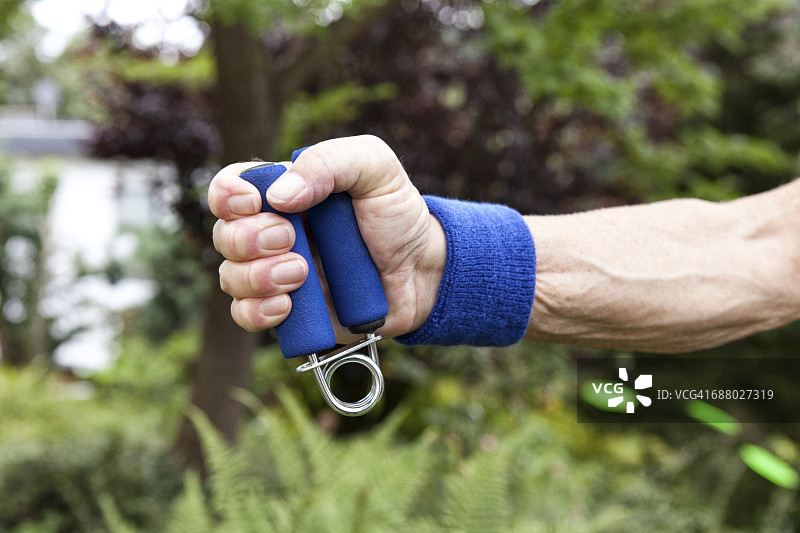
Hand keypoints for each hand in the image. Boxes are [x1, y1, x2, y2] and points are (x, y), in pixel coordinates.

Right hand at [208, 135, 445, 341]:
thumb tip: (278, 197)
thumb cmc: (397, 214)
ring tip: (300, 273)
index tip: (255, 204)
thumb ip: (329, 162)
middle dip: (249, 239)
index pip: (229, 189)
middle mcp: (271, 232)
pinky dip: (258, 312)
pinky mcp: (288, 312)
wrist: (423, 270)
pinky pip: (246, 316)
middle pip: (225, 235)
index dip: (227, 196)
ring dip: (257, 276)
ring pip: (230, 278)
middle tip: (292, 239)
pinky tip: (287, 305)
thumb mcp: (375, 168)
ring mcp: (276, 274)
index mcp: (283, 192)